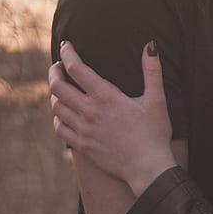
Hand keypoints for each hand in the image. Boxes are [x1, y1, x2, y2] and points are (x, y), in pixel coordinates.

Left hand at [49, 40, 175, 195]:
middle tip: (58, 66)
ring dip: (55, 94)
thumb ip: (152, 71)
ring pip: (56, 107)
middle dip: (55, 72)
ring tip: (60, 87)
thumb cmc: (154, 133)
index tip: (66, 45)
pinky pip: (60, 129)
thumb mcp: (157, 99)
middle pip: (58, 87)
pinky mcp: (82, 146)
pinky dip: (57, 118)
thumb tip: (151, 45)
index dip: (68, 53)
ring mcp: (83, 130)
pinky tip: (63, 114)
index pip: (77, 68)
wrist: (147, 168)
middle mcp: (90, 112)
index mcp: (106, 96)